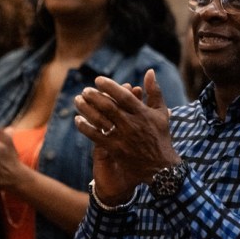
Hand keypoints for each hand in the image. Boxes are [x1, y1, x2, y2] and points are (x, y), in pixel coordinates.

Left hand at [74, 69, 179, 200]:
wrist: (161, 167)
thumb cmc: (160, 136)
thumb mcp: (161, 112)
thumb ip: (155, 91)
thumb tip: (150, 71)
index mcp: (143, 113)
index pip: (124, 96)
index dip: (110, 86)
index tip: (98, 80)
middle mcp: (132, 124)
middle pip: (108, 107)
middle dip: (94, 96)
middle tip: (85, 90)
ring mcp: (122, 137)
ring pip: (100, 120)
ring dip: (86, 109)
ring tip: (78, 101)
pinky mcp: (115, 149)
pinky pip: (96, 136)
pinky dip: (85, 127)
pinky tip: (78, 120)